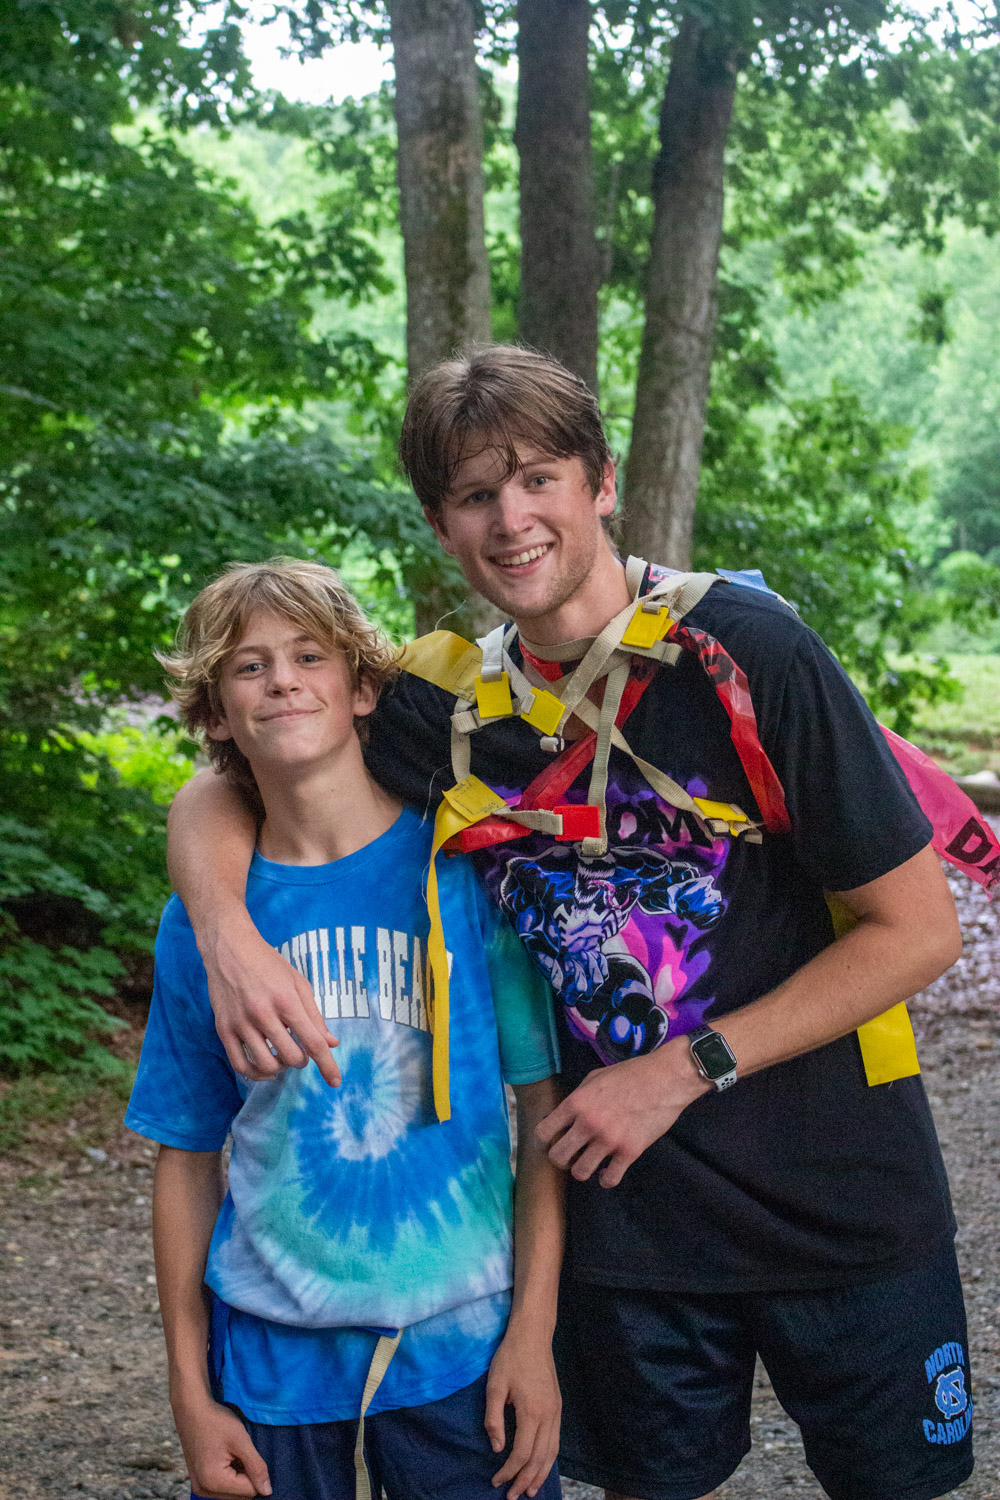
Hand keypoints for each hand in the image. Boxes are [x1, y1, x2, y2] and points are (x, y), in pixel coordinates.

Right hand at [173, 1393, 271, 1497]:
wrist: (191, 1409)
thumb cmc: (216, 1421)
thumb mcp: (241, 1441)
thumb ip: (256, 1467)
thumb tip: (267, 1492)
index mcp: (214, 1482)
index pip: (250, 1491)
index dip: (255, 1471)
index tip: (246, 1451)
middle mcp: (203, 1490)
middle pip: (241, 1495)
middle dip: (246, 1475)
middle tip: (238, 1451)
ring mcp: (199, 1488)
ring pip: (233, 1493)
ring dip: (238, 1475)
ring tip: (230, 1453)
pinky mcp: (198, 1483)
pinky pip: (222, 1488)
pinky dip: (229, 1475)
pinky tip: (224, 1456)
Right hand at [203, 915, 340, 1086]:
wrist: (230, 948)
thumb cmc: (269, 963)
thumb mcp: (298, 983)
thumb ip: (315, 1016)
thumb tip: (331, 1044)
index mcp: (287, 1000)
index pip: (312, 1042)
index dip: (327, 1065)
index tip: (335, 1082)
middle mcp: (263, 1014)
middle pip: (291, 1057)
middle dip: (301, 1061)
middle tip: (300, 1052)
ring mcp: (241, 1023)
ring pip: (266, 1064)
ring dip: (280, 1068)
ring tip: (282, 1057)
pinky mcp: (223, 1029)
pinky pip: (240, 1065)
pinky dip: (255, 1074)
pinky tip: (265, 1068)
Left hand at [485, 1324, 560, 1498]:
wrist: (533, 1335)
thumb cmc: (510, 1357)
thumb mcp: (494, 1386)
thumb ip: (494, 1419)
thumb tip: (497, 1448)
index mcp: (531, 1412)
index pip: (521, 1453)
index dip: (508, 1472)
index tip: (496, 1481)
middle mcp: (548, 1416)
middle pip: (539, 1458)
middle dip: (524, 1480)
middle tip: (512, 1496)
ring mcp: (557, 1411)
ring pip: (552, 1452)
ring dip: (541, 1474)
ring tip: (530, 1490)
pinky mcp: (558, 1407)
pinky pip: (556, 1441)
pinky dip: (549, 1459)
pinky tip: (542, 1465)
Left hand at [535, 1042, 707, 1188]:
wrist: (665, 1079)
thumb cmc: (630, 1073)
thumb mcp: (595, 1077)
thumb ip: (578, 1098)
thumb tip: (565, 1116)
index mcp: (576, 1102)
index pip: (543, 1132)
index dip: (542, 1142)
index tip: (548, 1144)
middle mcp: (588, 1123)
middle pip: (558, 1157)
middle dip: (560, 1159)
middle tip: (570, 1155)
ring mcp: (609, 1140)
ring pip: (580, 1173)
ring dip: (582, 1170)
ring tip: (589, 1162)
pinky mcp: (629, 1152)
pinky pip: (609, 1179)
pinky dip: (605, 1179)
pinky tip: (607, 1171)